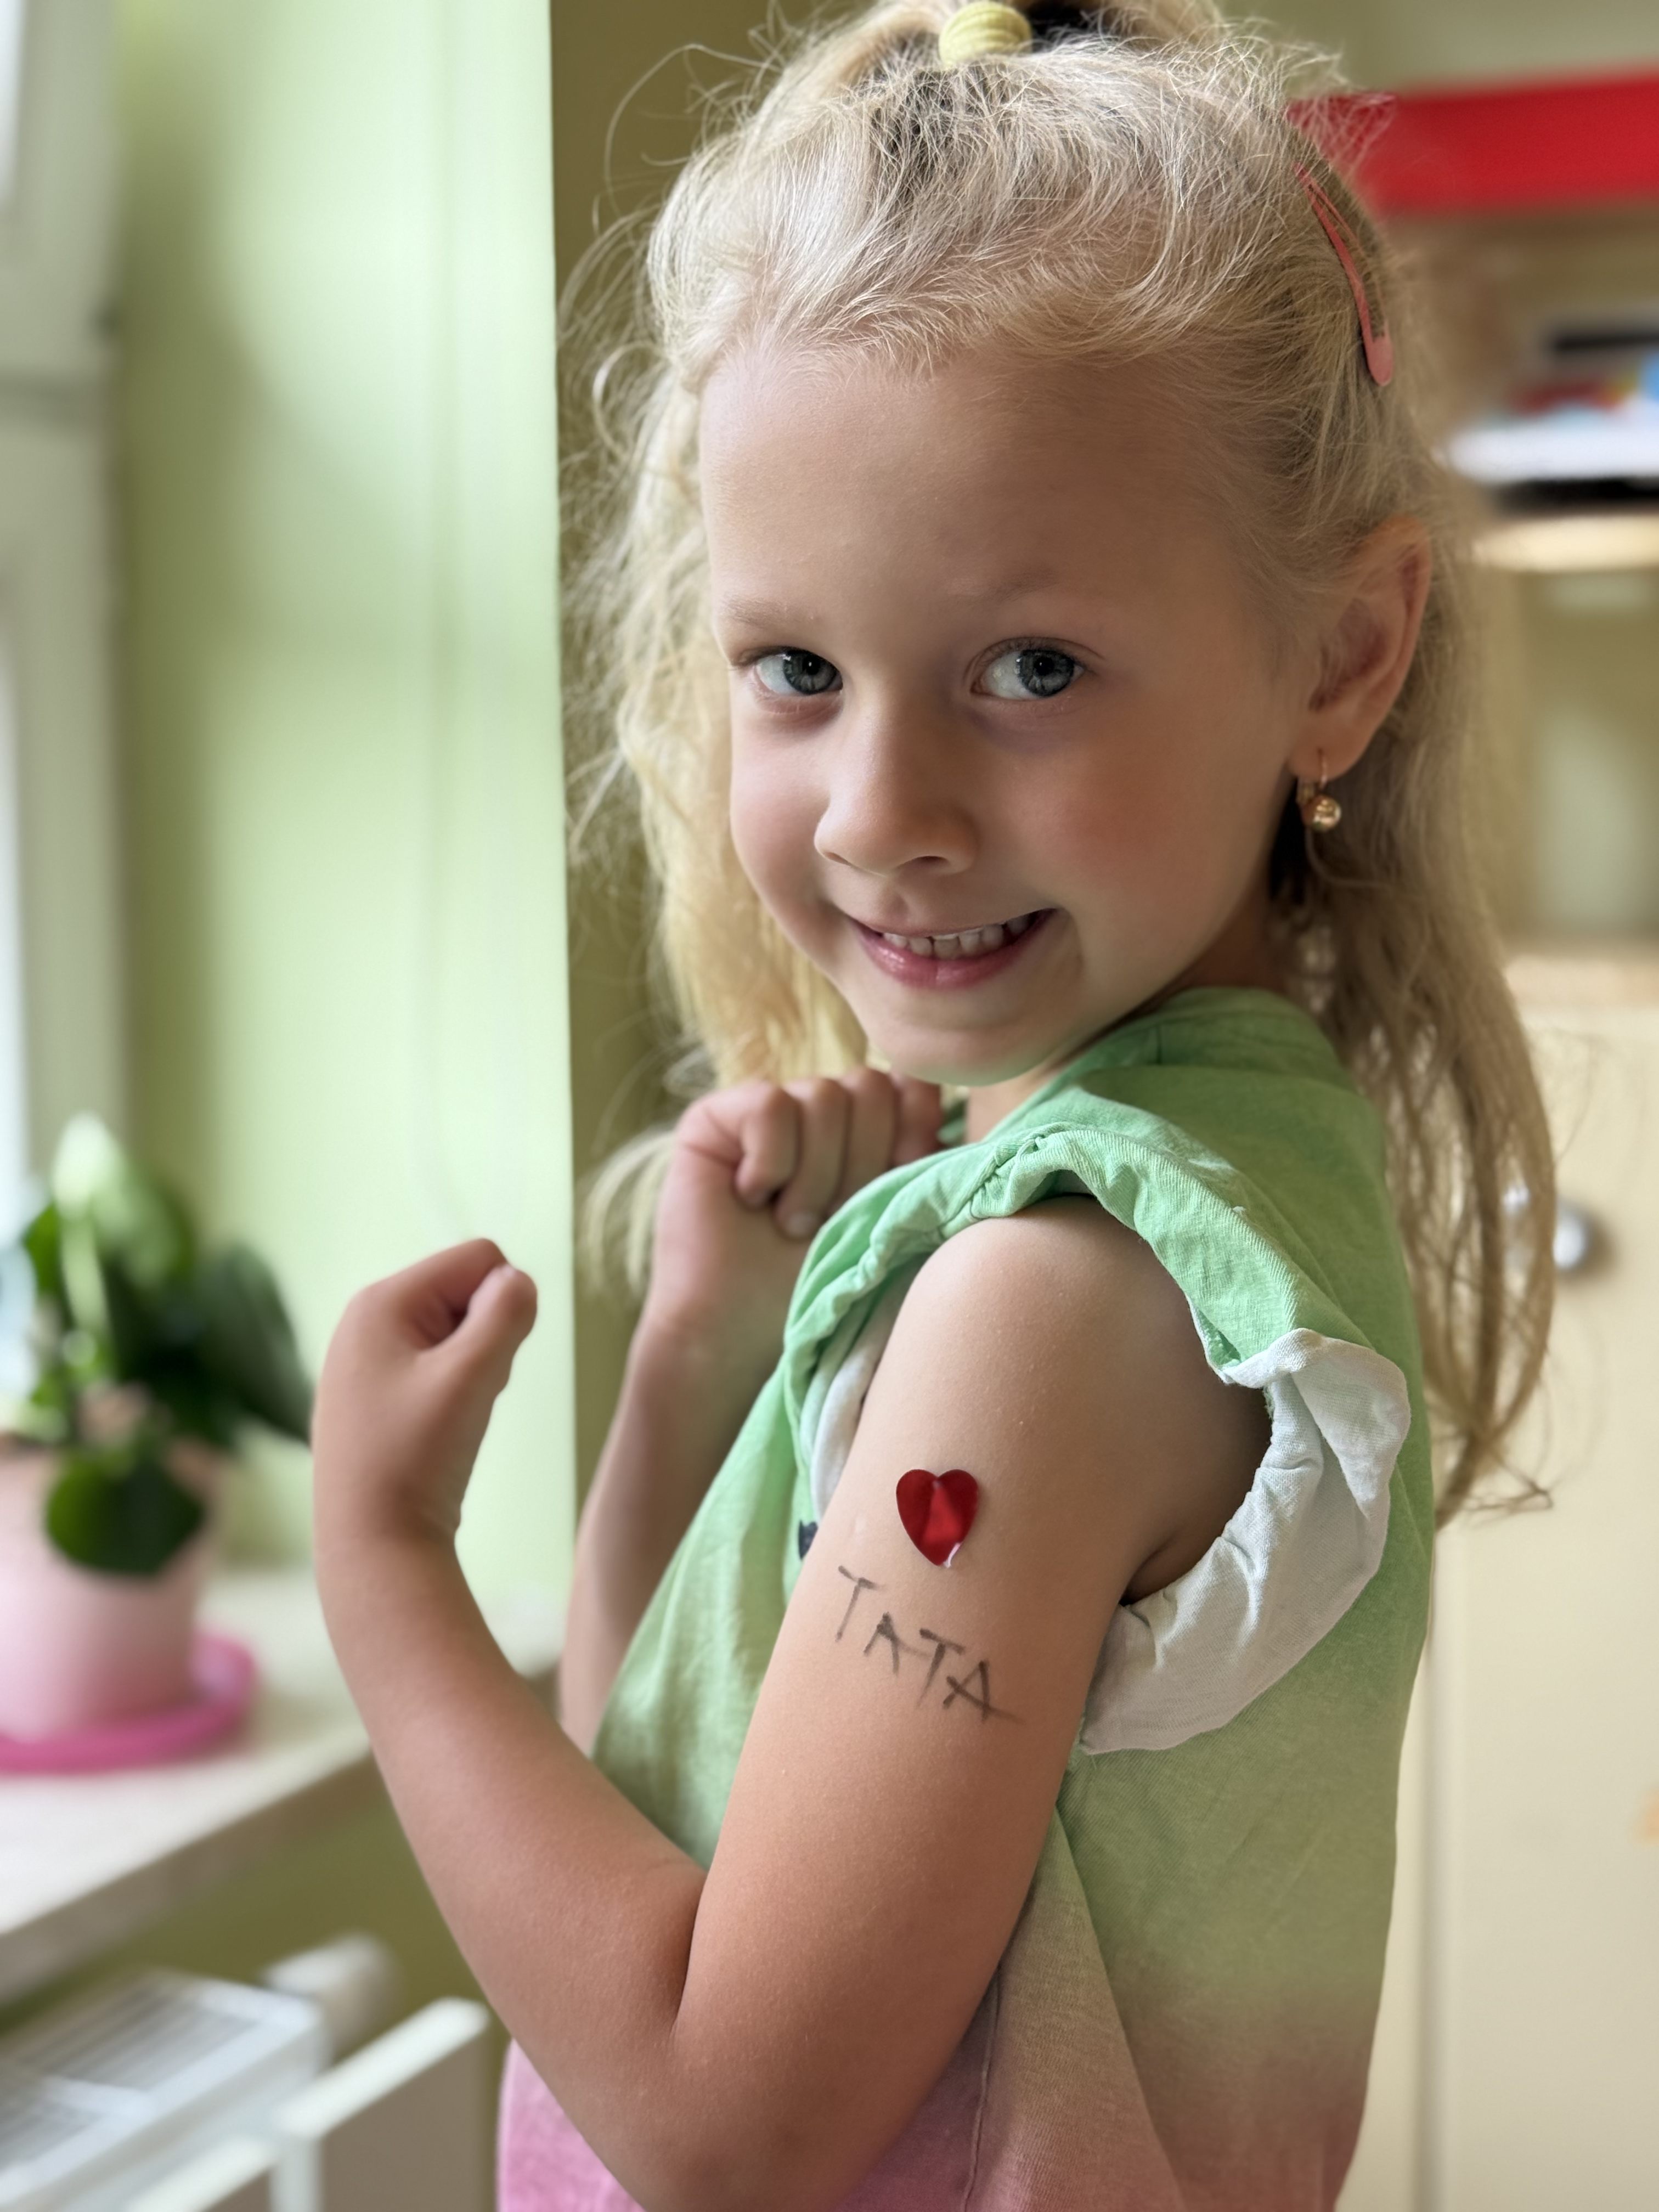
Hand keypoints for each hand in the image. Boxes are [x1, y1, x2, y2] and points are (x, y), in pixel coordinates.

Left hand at [312, 1239, 537, 1549]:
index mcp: (380, 1302)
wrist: (372, 1547)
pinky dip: (453, 1392)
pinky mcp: (373, 1395)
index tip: (487, 1362)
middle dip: (488, 1338)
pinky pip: (436, 1366)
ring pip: (455, 1332)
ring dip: (475, 1368)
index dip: (505, 1302)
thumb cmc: (416, 1459)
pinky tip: (437, 1432)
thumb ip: (504, 1315)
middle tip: (466, 1396)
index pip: (478, 1258)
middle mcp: (364, 1320)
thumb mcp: (472, 1378)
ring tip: (449, 1418)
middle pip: (466, 1292)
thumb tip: (518, 1279)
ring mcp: (365, 1360)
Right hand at [640, 1069, 941, 1388]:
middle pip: (871, 1085)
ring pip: (823, 1095)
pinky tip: (753, 1200)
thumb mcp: (894, 1220)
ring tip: (792, 1224)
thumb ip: (920, 1158)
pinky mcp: (716, 1117)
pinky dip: (771, 1162)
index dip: (912, 1135)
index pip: (911, 1086)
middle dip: (861, 1165)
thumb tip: (940, 1093)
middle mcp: (819, 1112)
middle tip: (831, 1222)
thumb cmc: (823, 1287)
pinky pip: (770, 1104)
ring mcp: (768, 1110)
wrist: (745, 1333)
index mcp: (868, 1129)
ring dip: (815, 1177)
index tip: (891, 1195)